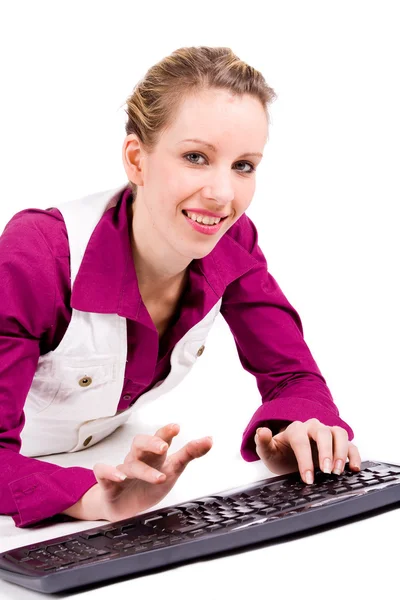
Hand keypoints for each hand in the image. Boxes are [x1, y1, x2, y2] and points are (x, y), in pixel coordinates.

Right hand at [92, 423, 211, 521]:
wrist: (124, 508)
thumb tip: (210, 439)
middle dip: (151, 443)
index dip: (166, 432)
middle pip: (140, 443)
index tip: (177, 427)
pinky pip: (103, 472)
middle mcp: (138, 459)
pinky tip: (119, 476)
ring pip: (130, 464)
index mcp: (154, 455)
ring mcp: (123, 470)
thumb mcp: (173, 470)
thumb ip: (189, 454)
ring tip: (159, 477)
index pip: (160, 438)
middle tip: (164, 447)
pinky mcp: (109, 484)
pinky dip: (109, 472)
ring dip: (144, 470)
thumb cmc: (149, 484)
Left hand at [254, 418, 360, 484]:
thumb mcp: (268, 452)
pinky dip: (354, 455)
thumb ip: (263, 442)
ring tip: (338, 471)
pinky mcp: (339, 444)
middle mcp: (313, 428)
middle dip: (326, 452)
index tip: (308, 478)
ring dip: (341, 451)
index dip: (305, 459)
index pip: (301, 440)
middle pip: (323, 433)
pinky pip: (351, 444)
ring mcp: (327, 434)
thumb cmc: (280, 454)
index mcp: (295, 430)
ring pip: (339, 433)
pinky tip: (354, 468)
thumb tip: (262, 431)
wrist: (290, 456)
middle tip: (327, 472)